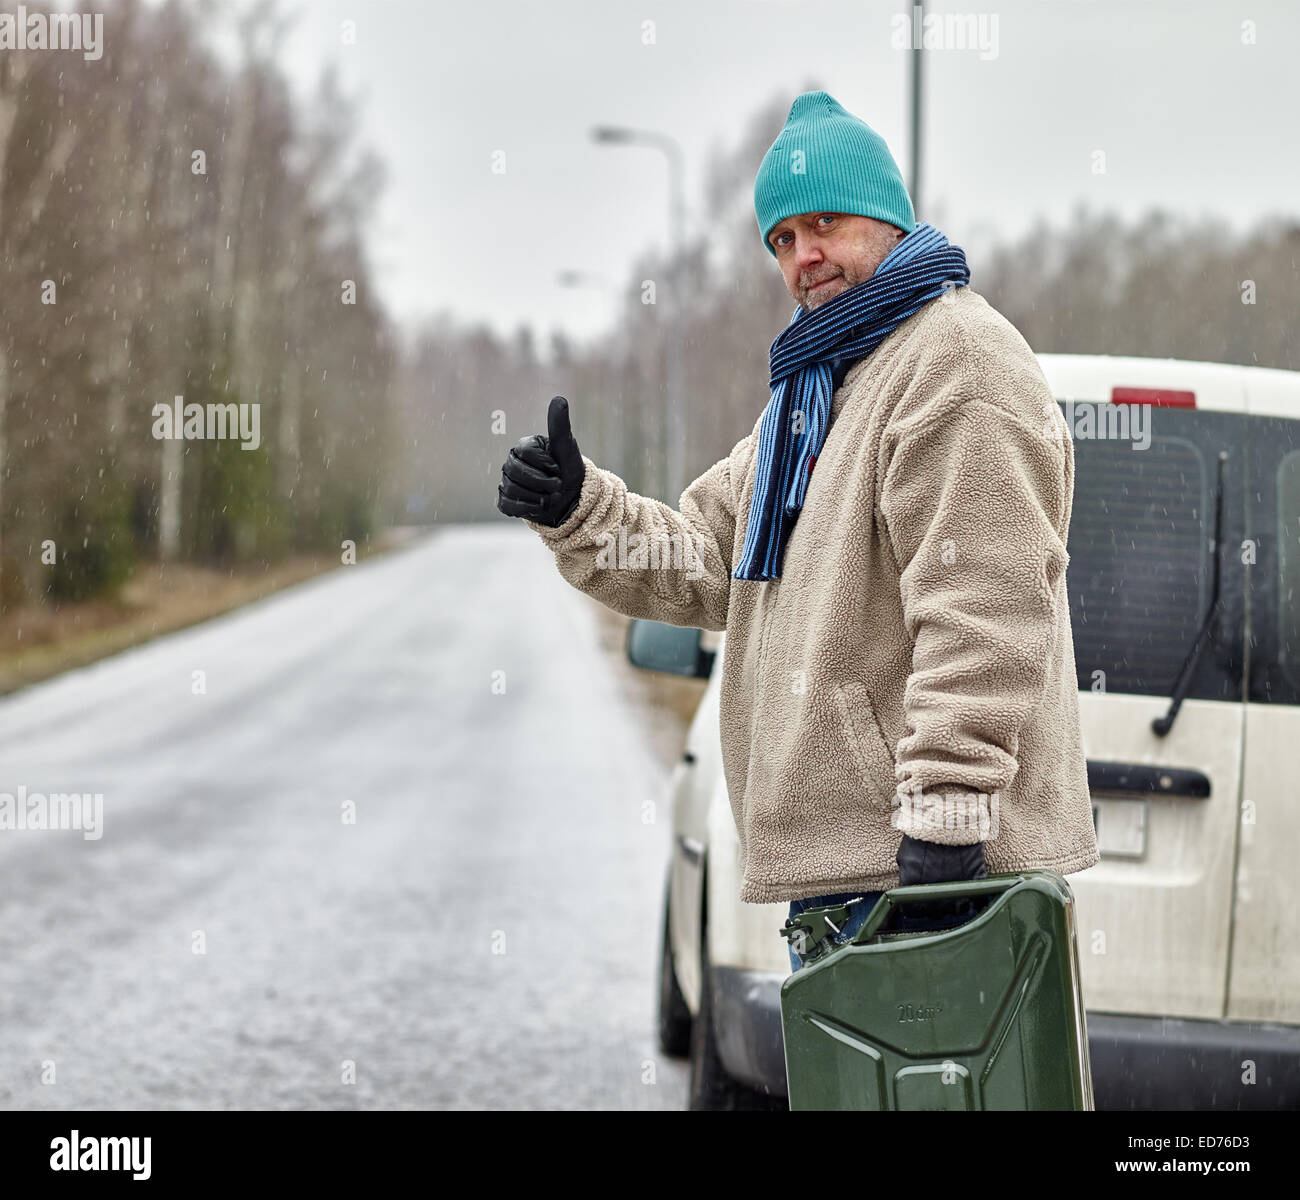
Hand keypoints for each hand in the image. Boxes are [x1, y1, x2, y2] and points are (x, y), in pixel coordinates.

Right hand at [496, 395, 585, 527]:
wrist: (572, 498)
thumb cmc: (569, 470)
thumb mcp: (567, 448)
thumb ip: (560, 425)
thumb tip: (559, 399)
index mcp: (524, 446)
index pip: (524, 452)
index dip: (545, 463)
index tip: (558, 468)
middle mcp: (512, 462)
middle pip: (514, 471)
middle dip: (541, 482)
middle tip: (558, 485)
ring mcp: (507, 481)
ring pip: (511, 489)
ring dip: (537, 496)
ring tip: (552, 497)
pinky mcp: (506, 500)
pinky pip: (507, 504)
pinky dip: (527, 508)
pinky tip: (540, 505)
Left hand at [894, 833, 987, 930]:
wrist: (946, 816)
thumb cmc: (922, 834)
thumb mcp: (905, 854)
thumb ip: (905, 874)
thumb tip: (905, 890)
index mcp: (913, 883)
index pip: (912, 911)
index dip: (914, 910)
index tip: (917, 907)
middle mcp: (935, 888)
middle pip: (935, 913)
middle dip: (933, 910)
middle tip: (934, 904)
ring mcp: (956, 885)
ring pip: (956, 910)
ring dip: (952, 907)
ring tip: (951, 901)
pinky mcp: (974, 878)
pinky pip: (975, 899)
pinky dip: (972, 900)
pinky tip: (967, 897)